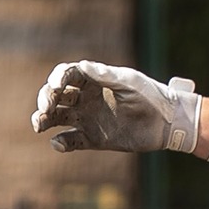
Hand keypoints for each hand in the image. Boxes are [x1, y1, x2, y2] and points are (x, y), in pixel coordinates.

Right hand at [33, 60, 200, 153]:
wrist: (169, 124)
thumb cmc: (153, 97)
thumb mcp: (131, 83)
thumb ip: (107, 76)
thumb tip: (83, 65)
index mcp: (94, 80)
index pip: (66, 74)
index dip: (57, 78)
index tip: (57, 86)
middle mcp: (87, 98)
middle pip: (55, 95)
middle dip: (46, 99)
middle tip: (46, 108)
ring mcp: (88, 119)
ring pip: (57, 117)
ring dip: (44, 119)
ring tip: (39, 125)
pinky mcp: (94, 139)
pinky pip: (71, 141)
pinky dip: (61, 142)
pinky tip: (59, 144)